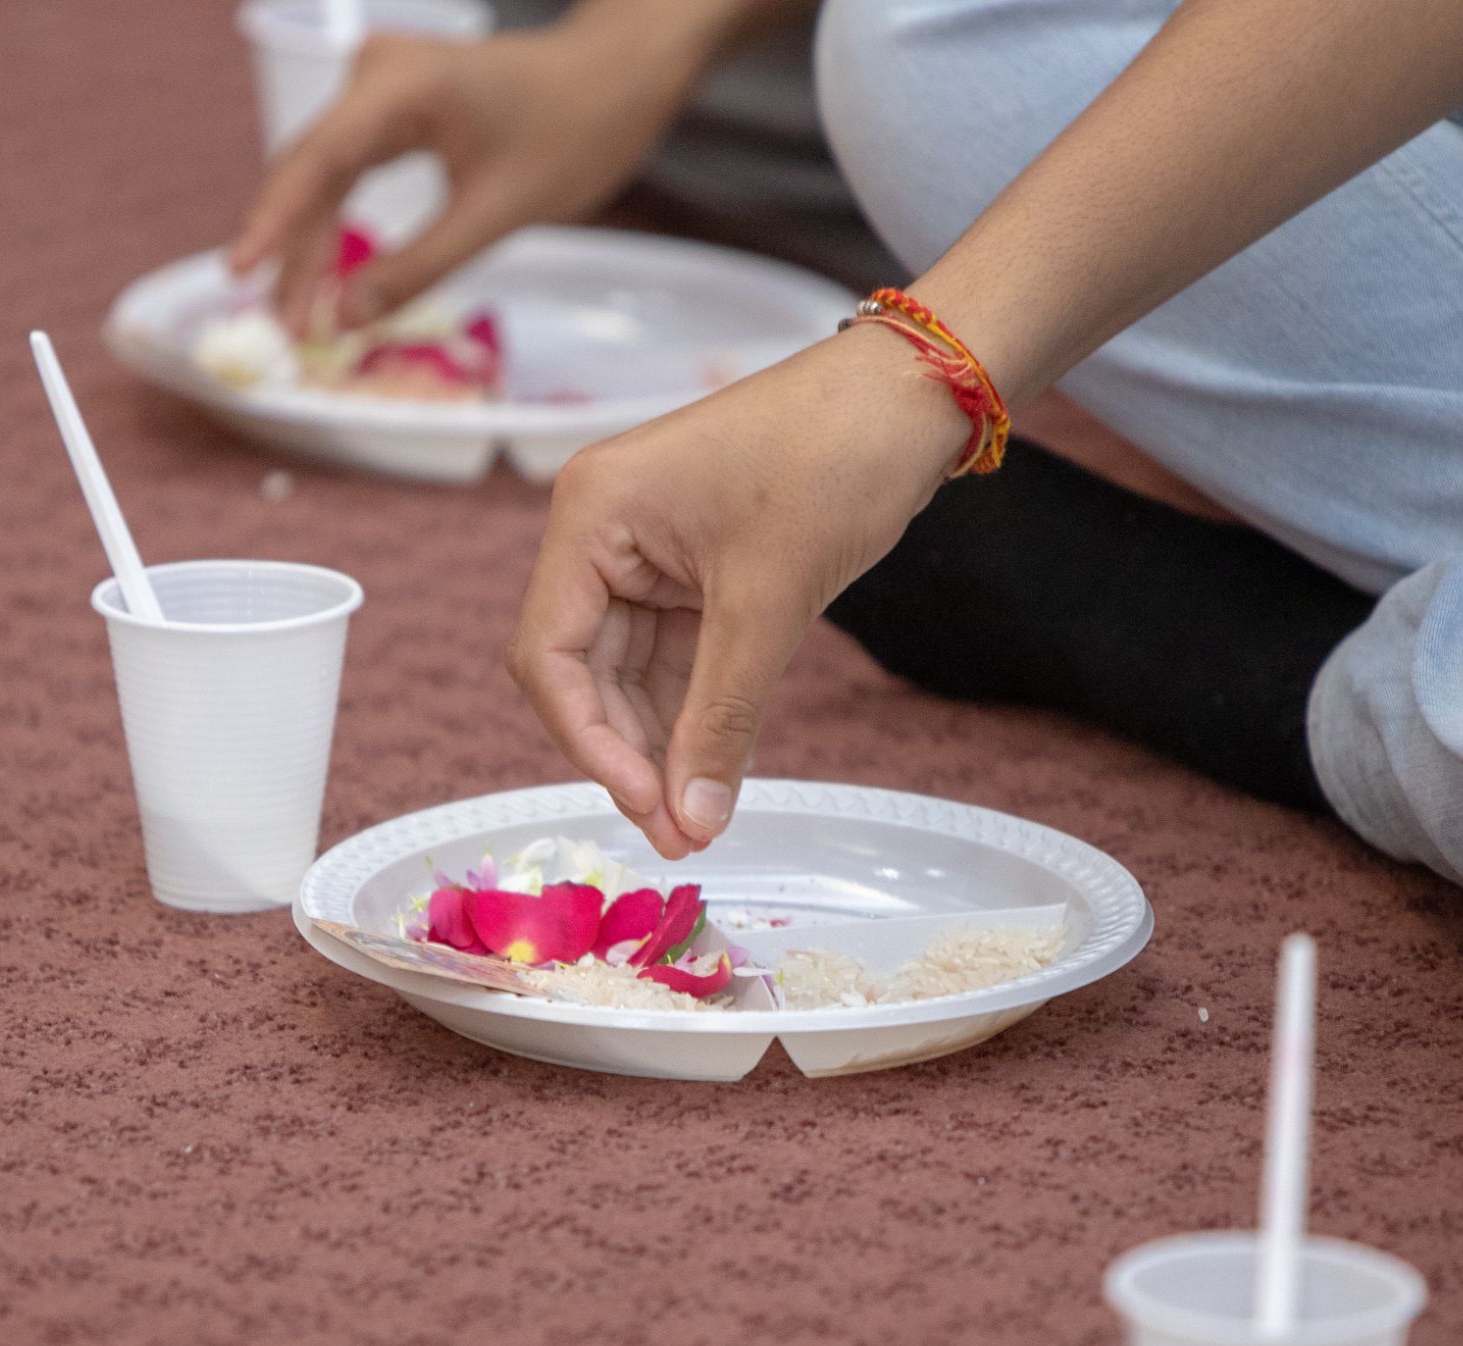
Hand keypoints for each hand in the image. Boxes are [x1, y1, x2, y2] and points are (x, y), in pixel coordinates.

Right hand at [228, 24, 698, 332]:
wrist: (615, 79)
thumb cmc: (573, 131)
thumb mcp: (497, 214)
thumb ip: (419, 268)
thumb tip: (346, 321)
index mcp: (400, 86)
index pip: (315, 161)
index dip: (272, 223)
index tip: (240, 273)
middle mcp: (375, 75)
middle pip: (308, 172)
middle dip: (292, 254)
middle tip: (283, 330)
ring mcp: (379, 88)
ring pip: (323, 177)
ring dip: (310, 246)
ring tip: (300, 320)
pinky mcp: (391, 108)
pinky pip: (347, 171)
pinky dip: (336, 224)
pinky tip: (325, 279)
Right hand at [507, 324, 972, 858]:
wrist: (912, 393)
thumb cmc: (832, 459)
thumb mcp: (769, 602)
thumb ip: (721, 717)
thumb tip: (692, 822)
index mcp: (591, 515)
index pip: (550, 655)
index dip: (590, 743)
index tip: (648, 807)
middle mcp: (601, 529)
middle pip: (583, 670)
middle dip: (629, 753)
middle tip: (681, 835)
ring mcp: (645, 547)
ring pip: (628, 671)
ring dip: (660, 742)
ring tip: (698, 821)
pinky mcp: (691, 564)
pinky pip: (672, 653)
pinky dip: (691, 709)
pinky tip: (712, 769)